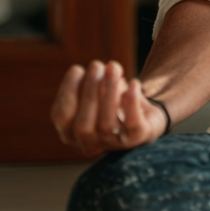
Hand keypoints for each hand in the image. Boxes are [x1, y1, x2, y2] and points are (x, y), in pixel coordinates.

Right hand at [50, 60, 167, 156]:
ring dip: (109, 92)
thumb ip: (93, 82)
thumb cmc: (115, 102)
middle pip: (82, 125)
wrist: (147, 116)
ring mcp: (115, 144)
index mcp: (73, 135)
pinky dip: (132, 102)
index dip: (68, 92)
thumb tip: (97, 69)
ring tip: (113, 68)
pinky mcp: (138, 138)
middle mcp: (91, 145)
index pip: (62, 118)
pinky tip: (134, 83)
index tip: (77, 69)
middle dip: (88, 91)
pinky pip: (133, 123)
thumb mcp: (99, 91)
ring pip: (106, 125)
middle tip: (96, 65)